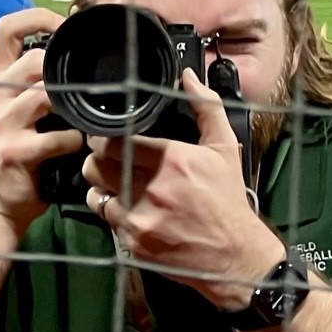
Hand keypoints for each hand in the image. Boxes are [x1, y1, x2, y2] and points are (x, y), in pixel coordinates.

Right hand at [0, 8, 85, 235]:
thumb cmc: (17, 149)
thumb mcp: (18, 109)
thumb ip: (37, 82)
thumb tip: (75, 52)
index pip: (7, 28)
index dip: (38, 17)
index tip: (65, 25)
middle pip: (33, 61)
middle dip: (65, 70)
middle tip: (85, 84)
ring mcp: (2, 124)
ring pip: (46, 96)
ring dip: (73, 107)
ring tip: (82, 118)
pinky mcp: (15, 151)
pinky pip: (58, 137)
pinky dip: (75, 141)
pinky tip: (75, 147)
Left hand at [80, 68, 284, 309]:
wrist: (235, 255)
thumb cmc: (228, 198)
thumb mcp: (224, 147)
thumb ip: (205, 107)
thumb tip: (188, 76)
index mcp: (172, 160)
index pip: (115, 141)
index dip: (104, 138)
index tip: (106, 137)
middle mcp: (152, 189)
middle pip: (96, 165)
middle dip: (97, 159)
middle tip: (106, 158)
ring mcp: (140, 219)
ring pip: (95, 193)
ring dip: (100, 185)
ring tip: (114, 182)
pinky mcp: (132, 243)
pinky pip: (106, 220)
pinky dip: (112, 211)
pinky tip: (127, 207)